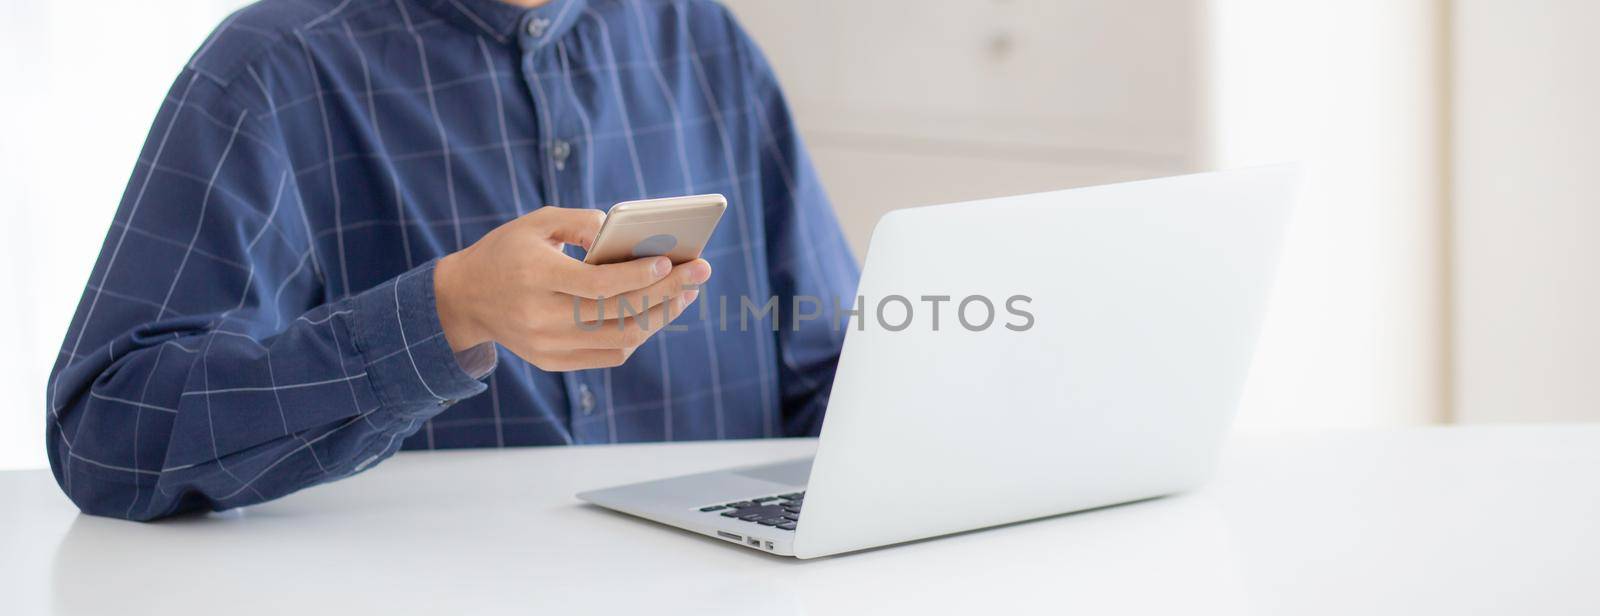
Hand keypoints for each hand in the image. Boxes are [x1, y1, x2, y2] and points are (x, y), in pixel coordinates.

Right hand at [433, 206, 710, 370]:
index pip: (597, 285)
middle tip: (699, 272)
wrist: (464, 299)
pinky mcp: (553, 362)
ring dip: (660, 316)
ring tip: (685, 292)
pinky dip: (639, 333)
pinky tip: (656, 311)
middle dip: (667, 292)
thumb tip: (624, 234)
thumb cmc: (507, 252)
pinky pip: (610, 355)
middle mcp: (541, 318)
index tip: (671, 261)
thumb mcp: (536, 222)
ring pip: (621, 339)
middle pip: (617, 313)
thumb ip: (580, 222)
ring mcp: (548, 346)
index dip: (638, 277)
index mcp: (534, 278)